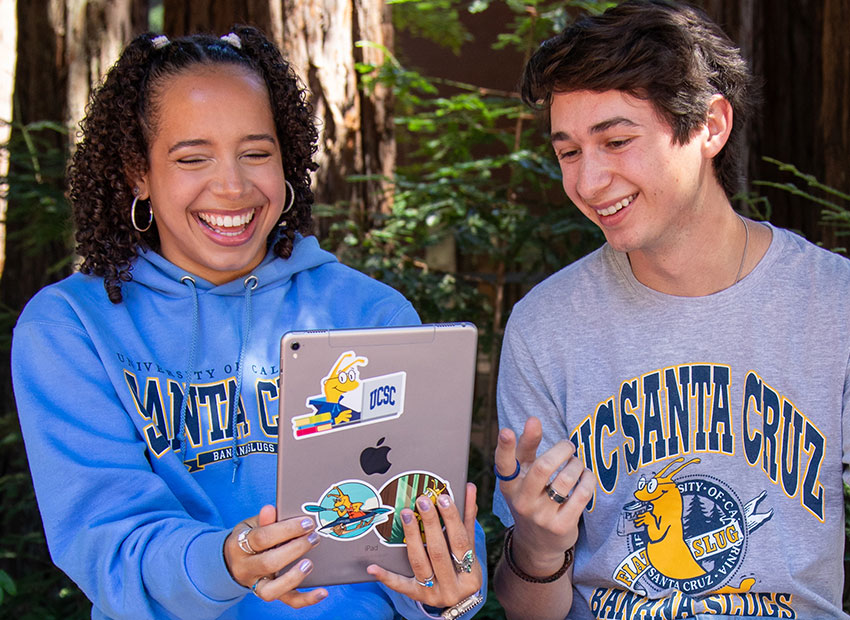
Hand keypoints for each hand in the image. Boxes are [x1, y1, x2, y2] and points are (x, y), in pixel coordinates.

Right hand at [224, 504, 327, 607]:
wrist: (233, 560)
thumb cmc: (250, 537)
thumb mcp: (252, 525)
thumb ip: (264, 520)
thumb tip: (270, 509)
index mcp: (238, 546)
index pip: (262, 538)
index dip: (286, 530)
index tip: (307, 522)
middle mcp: (245, 568)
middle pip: (269, 563)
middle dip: (295, 550)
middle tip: (314, 538)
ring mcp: (256, 584)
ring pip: (272, 590)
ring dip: (294, 577)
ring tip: (310, 564)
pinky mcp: (270, 593)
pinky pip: (287, 600)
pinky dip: (306, 598)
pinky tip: (322, 592)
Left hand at [366, 483, 481, 607]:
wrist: (458, 599)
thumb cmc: (464, 567)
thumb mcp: (469, 546)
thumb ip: (467, 518)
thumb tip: (469, 487)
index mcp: (471, 574)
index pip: (460, 542)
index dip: (452, 519)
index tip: (442, 498)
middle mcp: (453, 587)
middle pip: (438, 552)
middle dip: (430, 524)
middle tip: (422, 501)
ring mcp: (433, 594)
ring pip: (419, 563)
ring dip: (412, 537)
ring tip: (406, 514)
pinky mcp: (416, 597)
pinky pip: (399, 586)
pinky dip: (385, 576)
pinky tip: (372, 566)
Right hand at [494, 417, 594, 576]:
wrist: (537, 542)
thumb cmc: (531, 496)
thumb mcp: (523, 474)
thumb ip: (527, 446)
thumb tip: (533, 419)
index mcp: (509, 485)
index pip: (504, 464)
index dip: (504, 447)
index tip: (506, 431)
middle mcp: (521, 501)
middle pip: (543, 467)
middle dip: (562, 450)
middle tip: (569, 446)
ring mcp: (541, 516)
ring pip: (565, 480)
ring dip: (577, 464)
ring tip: (578, 463)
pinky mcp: (561, 527)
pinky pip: (581, 495)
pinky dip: (588, 480)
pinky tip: (587, 476)